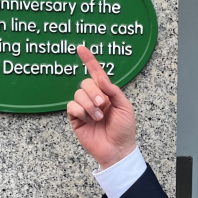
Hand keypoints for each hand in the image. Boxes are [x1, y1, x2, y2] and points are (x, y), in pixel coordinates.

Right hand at [68, 46, 136, 168]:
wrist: (117, 149)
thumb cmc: (124, 129)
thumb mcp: (125, 106)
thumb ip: (112, 90)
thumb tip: (100, 78)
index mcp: (107, 93)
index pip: (96, 73)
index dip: (89, 60)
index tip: (81, 48)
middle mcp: (94, 98)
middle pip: (85, 83)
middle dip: (94, 93)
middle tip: (103, 105)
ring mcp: (84, 108)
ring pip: (78, 95)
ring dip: (89, 105)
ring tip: (98, 117)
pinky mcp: (76, 119)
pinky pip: (71, 107)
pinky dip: (81, 112)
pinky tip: (89, 120)